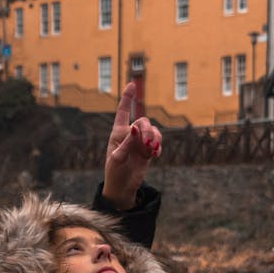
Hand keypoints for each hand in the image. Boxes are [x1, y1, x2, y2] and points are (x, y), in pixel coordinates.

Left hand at [102, 83, 161, 209]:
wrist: (122, 188)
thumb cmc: (114, 172)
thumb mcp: (117, 158)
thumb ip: (127, 142)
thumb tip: (135, 127)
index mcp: (118, 133)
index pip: (123, 111)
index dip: (127, 98)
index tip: (133, 84)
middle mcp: (129, 134)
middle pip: (143, 122)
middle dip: (147, 131)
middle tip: (148, 144)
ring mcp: (139, 142)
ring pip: (153, 131)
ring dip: (155, 138)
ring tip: (152, 150)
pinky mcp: (148, 151)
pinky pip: (157, 142)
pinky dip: (158, 146)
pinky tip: (155, 155)